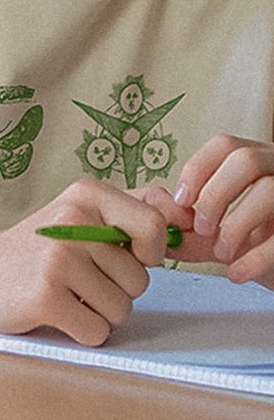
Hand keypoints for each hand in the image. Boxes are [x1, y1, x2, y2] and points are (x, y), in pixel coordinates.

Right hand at [0, 179, 168, 345]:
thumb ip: (135, 205)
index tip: (124, 255)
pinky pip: (96, 331)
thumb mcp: (80, 211)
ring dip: (99, 313)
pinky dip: (81, 331)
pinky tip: (55, 312)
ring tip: (65, 294)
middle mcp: (72, 223)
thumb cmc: (36, 247)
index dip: (149, 252)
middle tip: (76, 278)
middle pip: (140, 279)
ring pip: (121, 309)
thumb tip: (185, 214)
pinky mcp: (44, 297)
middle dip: (115, 289)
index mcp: (86, 196)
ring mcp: (57, 261)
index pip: (155, 226)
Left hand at [154, 134, 273, 285]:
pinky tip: (237, 274)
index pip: (224, 145)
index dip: (197, 170)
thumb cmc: (256, 241)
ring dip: (235, 225)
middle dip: (215, 195)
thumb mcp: (219, 232)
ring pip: (268, 189)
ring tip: (222, 253)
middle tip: (202, 229)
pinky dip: (255, 258)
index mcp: (257, 161)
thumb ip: (190, 229)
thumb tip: (156, 223)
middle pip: (245, 160)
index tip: (181, 201)